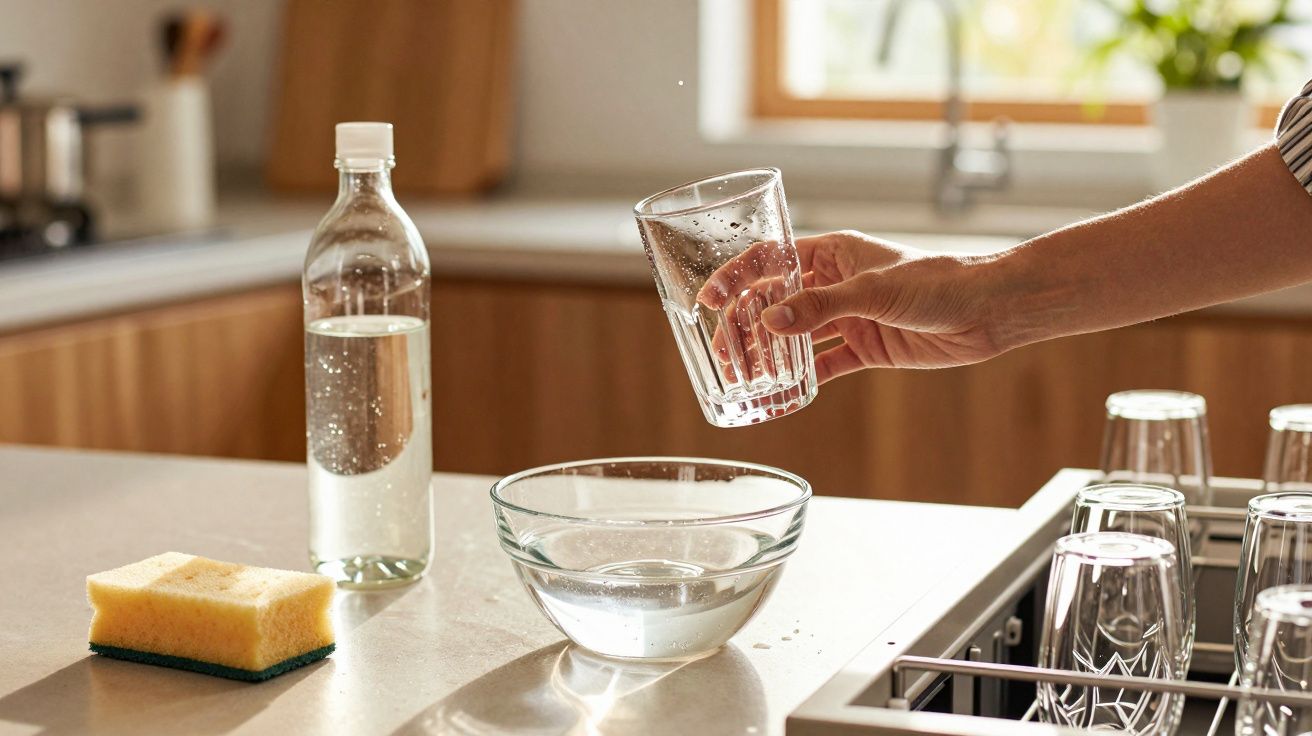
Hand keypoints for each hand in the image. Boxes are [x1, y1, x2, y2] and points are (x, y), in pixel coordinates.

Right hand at [698, 230, 1009, 383]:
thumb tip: (770, 321)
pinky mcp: (865, 348)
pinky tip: (780, 398)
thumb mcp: (874, 290)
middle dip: (745, 325)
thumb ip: (821, 307)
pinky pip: (824, 366)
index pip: (770, 260)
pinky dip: (802, 382)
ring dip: (768, 355)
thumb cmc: (938, 281)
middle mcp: (834, 283)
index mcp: (832, 253)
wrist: (987, 311)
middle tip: (724, 352)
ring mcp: (848, 317)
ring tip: (742, 377)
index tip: (709, 299)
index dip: (735, 277)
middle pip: (775, 301)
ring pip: (795, 337)